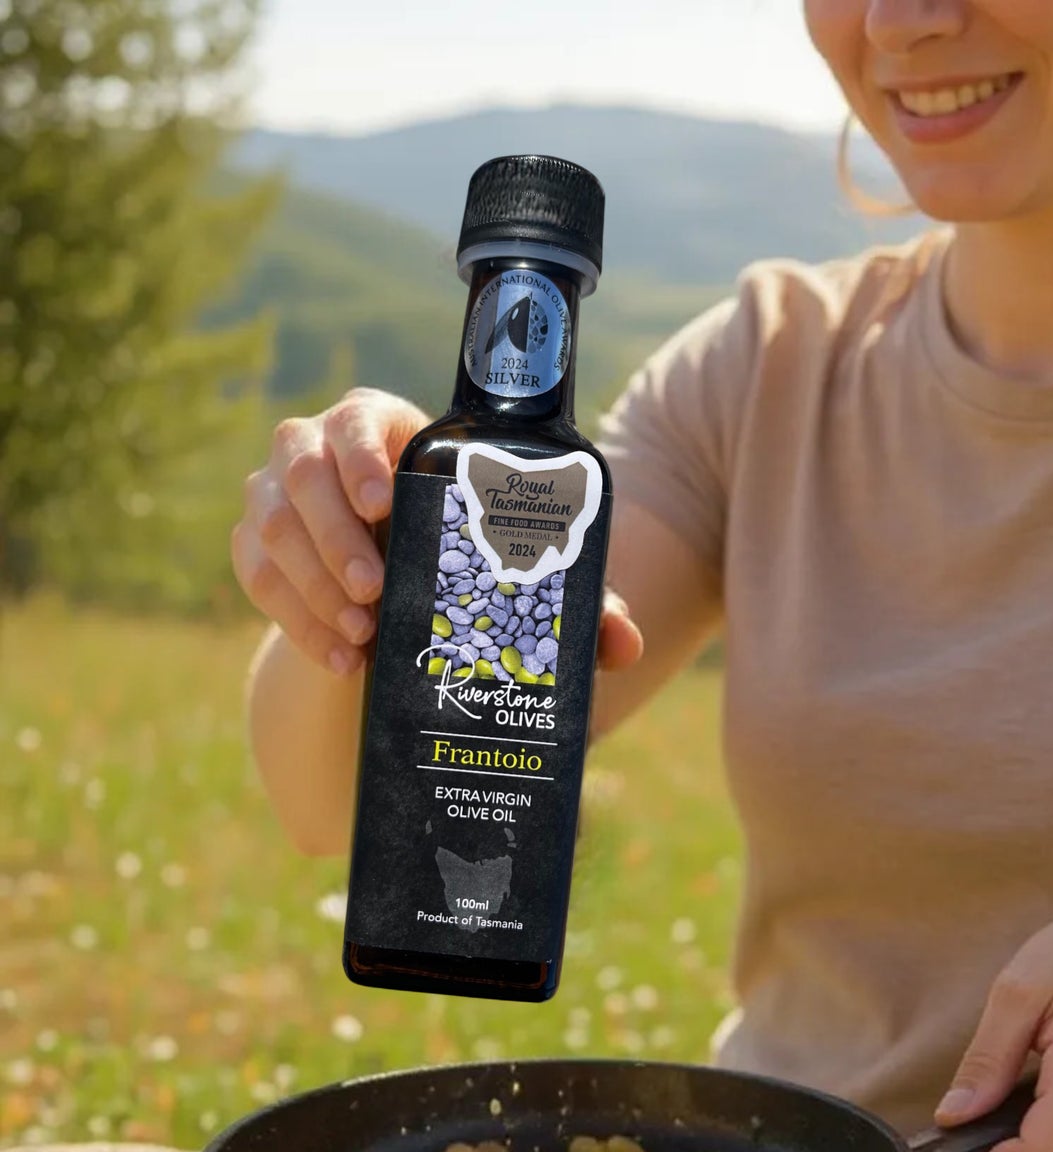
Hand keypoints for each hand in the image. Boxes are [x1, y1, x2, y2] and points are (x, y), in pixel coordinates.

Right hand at [232, 387, 643, 675]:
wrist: (394, 591)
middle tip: (376, 593)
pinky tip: (340, 659)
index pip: (356, 420)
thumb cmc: (462, 554)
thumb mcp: (510, 562)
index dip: (361, 456)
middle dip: (336, 537)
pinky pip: (257, 576)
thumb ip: (568, 592)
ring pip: (272, 527)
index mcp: (381, 429)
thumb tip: (626, 641)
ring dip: (316, 585)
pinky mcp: (255, 546)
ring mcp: (274, 496)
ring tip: (362, 634)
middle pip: (301, 474)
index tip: (385, 501)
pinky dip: (297, 621)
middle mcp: (316, 450)